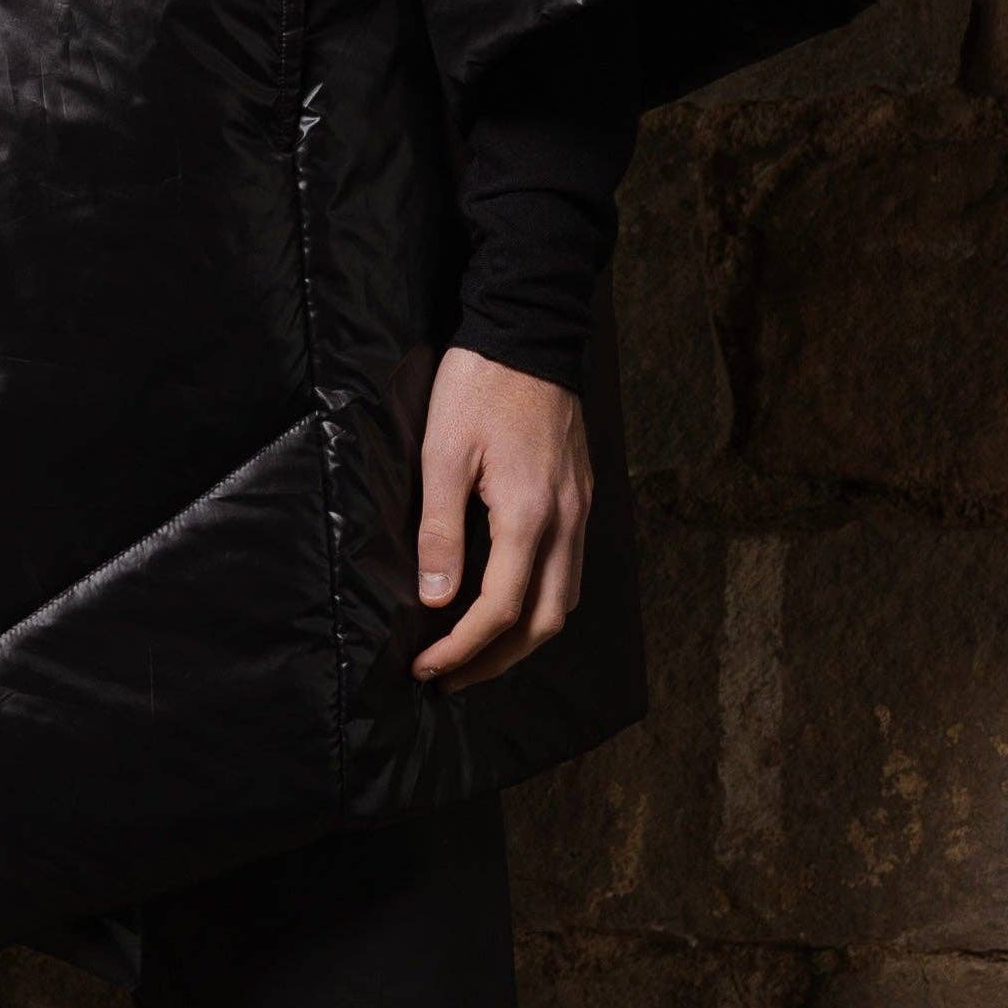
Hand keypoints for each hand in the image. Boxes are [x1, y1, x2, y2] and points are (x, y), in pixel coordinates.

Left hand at [410, 349, 592, 688]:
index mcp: (529, 515)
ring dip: (523, 638)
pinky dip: (541, 603)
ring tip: (476, 652)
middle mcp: (566, 521)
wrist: (529, 330)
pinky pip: (570, 569)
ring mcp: (580, 509)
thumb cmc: (479, 384)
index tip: (426, 667)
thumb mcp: (443, 453)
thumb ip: (441, 531)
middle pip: (545, 622)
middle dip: (497, 661)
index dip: (461, 649)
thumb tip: (437, 599)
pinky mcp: (581, 495)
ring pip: (565, 600)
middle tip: (450, 677)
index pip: (500, 609)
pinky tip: (509, 601)